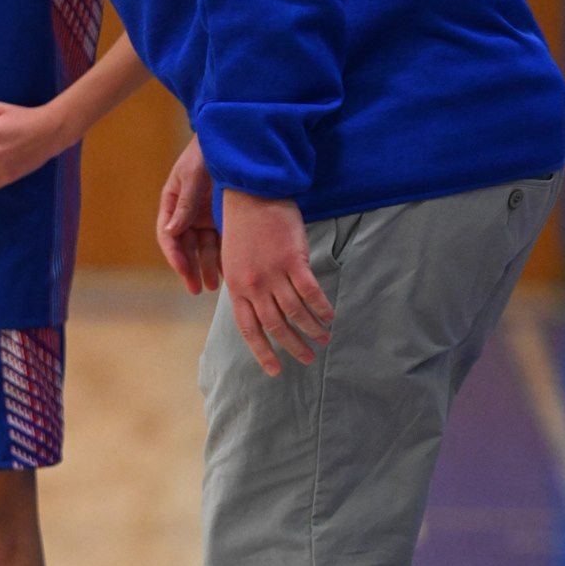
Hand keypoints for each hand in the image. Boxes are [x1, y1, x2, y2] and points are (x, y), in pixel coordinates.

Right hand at [157, 135, 221, 295]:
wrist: (234, 138)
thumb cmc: (206, 152)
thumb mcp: (193, 175)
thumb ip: (185, 203)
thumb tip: (171, 231)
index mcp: (172, 203)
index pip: (168, 235)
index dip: (174, 255)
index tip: (183, 270)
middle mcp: (186, 214)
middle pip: (185, 247)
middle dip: (190, 269)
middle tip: (196, 288)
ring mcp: (205, 217)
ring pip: (203, 249)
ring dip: (207, 267)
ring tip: (214, 285)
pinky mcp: (223, 218)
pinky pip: (222, 242)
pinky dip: (224, 257)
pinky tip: (231, 271)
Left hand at [220, 188, 333, 376]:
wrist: (252, 196)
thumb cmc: (243, 226)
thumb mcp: (234, 260)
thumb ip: (246, 286)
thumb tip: (259, 308)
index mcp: (237, 287)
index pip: (249, 329)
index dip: (263, 351)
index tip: (275, 370)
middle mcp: (254, 285)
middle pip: (276, 325)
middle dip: (293, 346)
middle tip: (308, 358)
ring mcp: (273, 273)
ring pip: (295, 312)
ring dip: (311, 329)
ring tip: (324, 338)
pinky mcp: (293, 260)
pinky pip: (310, 292)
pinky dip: (321, 307)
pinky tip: (330, 316)